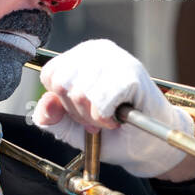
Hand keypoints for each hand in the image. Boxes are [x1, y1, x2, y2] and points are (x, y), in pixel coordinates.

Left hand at [33, 39, 194, 176]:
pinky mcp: (132, 74)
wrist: (149, 144)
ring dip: (94, 118)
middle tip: (99, 115)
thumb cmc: (112, 131)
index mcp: (80, 56)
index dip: (62, 102)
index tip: (83, 110)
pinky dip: (106, 119)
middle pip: (62, 85)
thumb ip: (50, 117)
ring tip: (112, 116)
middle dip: (78, 112)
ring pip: (80, 94)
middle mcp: (98, 50)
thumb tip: (46, 101)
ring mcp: (117, 59)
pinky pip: (101, 102)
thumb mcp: (71, 128)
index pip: (50, 75)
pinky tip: (120, 117)